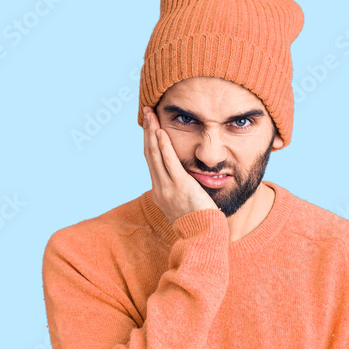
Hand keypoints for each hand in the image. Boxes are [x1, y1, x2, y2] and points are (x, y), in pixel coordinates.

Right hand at [142, 105, 218, 223]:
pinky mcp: (179, 186)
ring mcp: (168, 187)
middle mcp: (160, 188)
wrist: (202, 237)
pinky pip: (169, 162)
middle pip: (149, 153)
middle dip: (147, 131)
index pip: (151, 162)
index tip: (149, 126)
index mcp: (160, 192)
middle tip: (146, 112)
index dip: (149, 142)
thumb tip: (190, 181)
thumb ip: (184, 191)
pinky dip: (163, 146)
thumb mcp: (187, 206)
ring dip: (152, 132)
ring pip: (155, 154)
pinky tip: (160, 132)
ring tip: (150, 114)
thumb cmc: (199, 224)